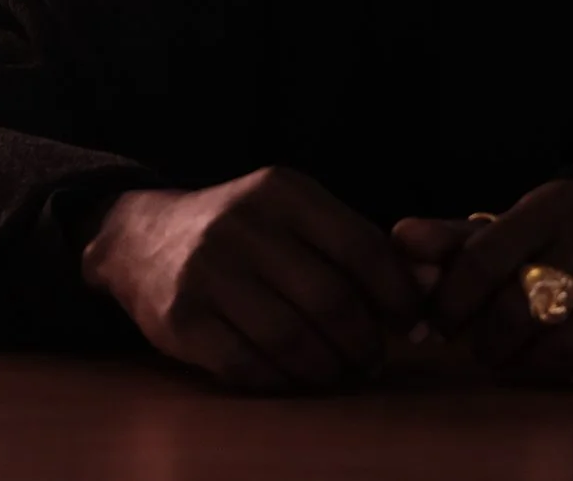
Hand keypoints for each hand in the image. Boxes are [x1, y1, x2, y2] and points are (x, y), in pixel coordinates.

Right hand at [80, 166, 423, 391]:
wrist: (142, 238)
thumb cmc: (245, 234)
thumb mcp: (296, 217)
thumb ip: (359, 247)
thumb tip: (431, 287)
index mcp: (283, 191)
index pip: (361, 246)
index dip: (397, 295)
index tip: (411, 324)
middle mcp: (244, 224)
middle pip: (330, 299)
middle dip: (364, 341)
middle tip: (373, 359)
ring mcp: (207, 271)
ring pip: (292, 339)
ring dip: (327, 368)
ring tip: (337, 371)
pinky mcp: (180, 318)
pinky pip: (248, 367)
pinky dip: (282, 381)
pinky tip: (293, 377)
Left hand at [392, 181, 572, 390]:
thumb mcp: (520, 228)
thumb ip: (456, 239)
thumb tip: (398, 240)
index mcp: (557, 203)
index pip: (481, 258)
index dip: (450, 303)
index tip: (443, 324)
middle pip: (518, 309)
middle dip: (490, 343)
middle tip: (488, 348)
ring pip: (562, 348)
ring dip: (532, 366)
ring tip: (527, 358)